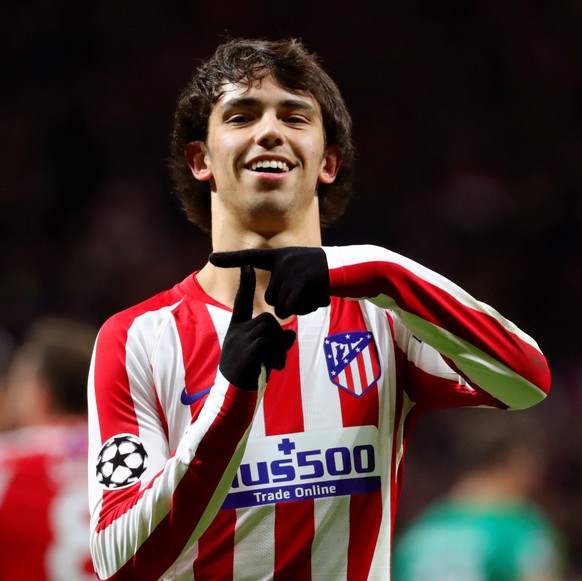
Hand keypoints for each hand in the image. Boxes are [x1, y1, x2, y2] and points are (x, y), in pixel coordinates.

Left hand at [210, 247, 329, 318]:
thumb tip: (278, 309)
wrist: (350, 269)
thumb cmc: (325, 276)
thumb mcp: (302, 272)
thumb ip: (286, 283)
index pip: (251, 257)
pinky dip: (304, 309)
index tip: (211, 257)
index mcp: (280, 257)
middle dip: (287, 303)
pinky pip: (292, 307)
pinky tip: (318, 297)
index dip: (231, 258)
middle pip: (270, 298)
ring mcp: (292, 269)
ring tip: (313, 294)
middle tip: (307, 292)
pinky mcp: (302, 280)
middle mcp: (283, 261)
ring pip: (281, 305)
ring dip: (298, 307)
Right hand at [219, 265, 295, 390]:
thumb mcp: (264, 357)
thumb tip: (290, 333)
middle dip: (278, 335)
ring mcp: (239, 341)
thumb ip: (277, 343)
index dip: (245, 283)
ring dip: (280, 347)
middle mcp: (236, 332)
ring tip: (276, 365)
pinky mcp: (246, 352)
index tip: (246, 265)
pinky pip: (269, 342)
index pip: (242, 302)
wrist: (233, 398)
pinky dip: (278, 354)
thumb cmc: (248, 378)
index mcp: (237, 330)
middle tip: (277, 357)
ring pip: (270, 328)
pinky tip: (276, 368)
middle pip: (268, 318)